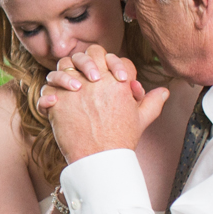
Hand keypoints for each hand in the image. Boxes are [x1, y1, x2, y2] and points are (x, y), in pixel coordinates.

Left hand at [36, 44, 168, 163]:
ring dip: (67, 71)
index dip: (114, 66)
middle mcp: (96, 80)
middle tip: (89, 75)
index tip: (113, 79)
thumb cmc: (121, 140)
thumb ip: (153, 102)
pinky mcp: (58, 101)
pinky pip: (48, 88)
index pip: (113, 58)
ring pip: (66, 64)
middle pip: (90, 54)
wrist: (101, 159)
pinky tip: (56, 102)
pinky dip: (50, 94)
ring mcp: (75, 89)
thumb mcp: (142, 118)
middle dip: (89, 60)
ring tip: (71, 85)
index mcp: (117, 81)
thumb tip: (164, 91)